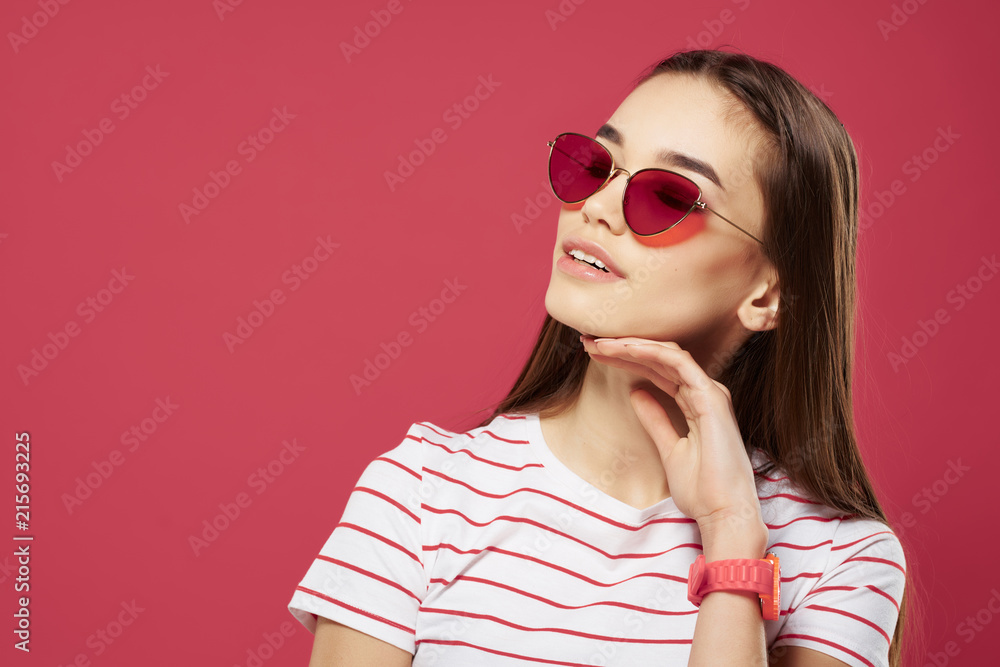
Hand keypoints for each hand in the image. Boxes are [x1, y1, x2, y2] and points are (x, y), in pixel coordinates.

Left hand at [580, 335, 766, 545]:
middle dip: (624, 348)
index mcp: (697, 403)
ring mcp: (710, 393)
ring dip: (632, 346)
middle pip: (660, 359)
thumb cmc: (703, 489)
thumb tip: (636, 394)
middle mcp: (705, 393)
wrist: (723, 513)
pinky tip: (626, 348)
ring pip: (668, 355)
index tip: (597, 355)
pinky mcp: (711, 398)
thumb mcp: (668, 449)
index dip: (627, 360)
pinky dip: (652, 352)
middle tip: (591, 342)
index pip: (658, 371)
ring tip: (601, 343)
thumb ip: (655, 419)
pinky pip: (679, 363)